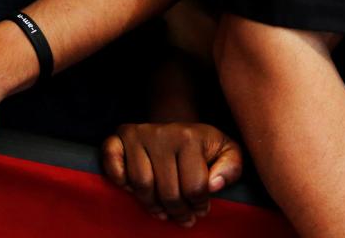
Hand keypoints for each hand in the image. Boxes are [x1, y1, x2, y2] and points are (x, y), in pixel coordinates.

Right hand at [102, 122, 243, 225]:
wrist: (177, 126)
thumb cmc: (203, 146)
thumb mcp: (228, 151)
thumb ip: (231, 168)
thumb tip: (214, 185)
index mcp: (189, 137)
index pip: (194, 187)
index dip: (200, 206)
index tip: (201, 210)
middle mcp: (161, 133)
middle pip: (167, 190)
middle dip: (178, 212)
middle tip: (184, 219)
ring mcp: (137, 134)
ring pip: (141, 184)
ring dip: (152, 205)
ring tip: (163, 211)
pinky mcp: (117, 138)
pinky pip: (113, 166)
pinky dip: (120, 182)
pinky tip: (134, 191)